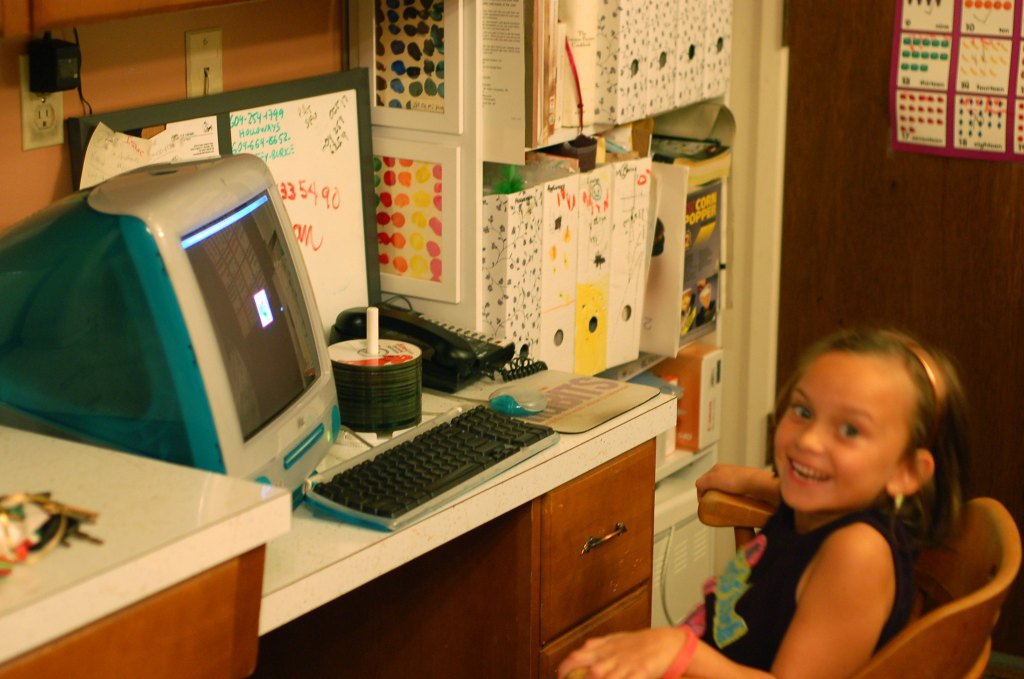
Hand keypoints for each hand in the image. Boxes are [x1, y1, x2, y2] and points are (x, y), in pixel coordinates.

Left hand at [557, 627, 689, 678]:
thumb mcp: (615, 640)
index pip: (576, 657)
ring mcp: (625, 666)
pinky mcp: (640, 673)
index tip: (561, 677)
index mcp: (603, 649)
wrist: (665, 643)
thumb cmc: (639, 643)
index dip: (565, 669)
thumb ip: (597, 646)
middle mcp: (611, 657)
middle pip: (589, 673)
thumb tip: (581, 650)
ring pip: (602, 677)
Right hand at [695, 464, 778, 504]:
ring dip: (722, 502)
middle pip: (714, 489)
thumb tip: (699, 489)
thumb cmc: (738, 479)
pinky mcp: (744, 491)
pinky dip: (731, 504)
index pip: (703, 482)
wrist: (758, 485)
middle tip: (713, 505)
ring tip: (724, 507)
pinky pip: (733, 500)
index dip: (701, 493)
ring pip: (724, 495)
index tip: (703, 502)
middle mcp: (726, 475)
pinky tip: (733, 507)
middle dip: (712, 498)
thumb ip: (701, 482)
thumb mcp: (712, 478)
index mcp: (717, 469)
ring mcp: (736, 483)